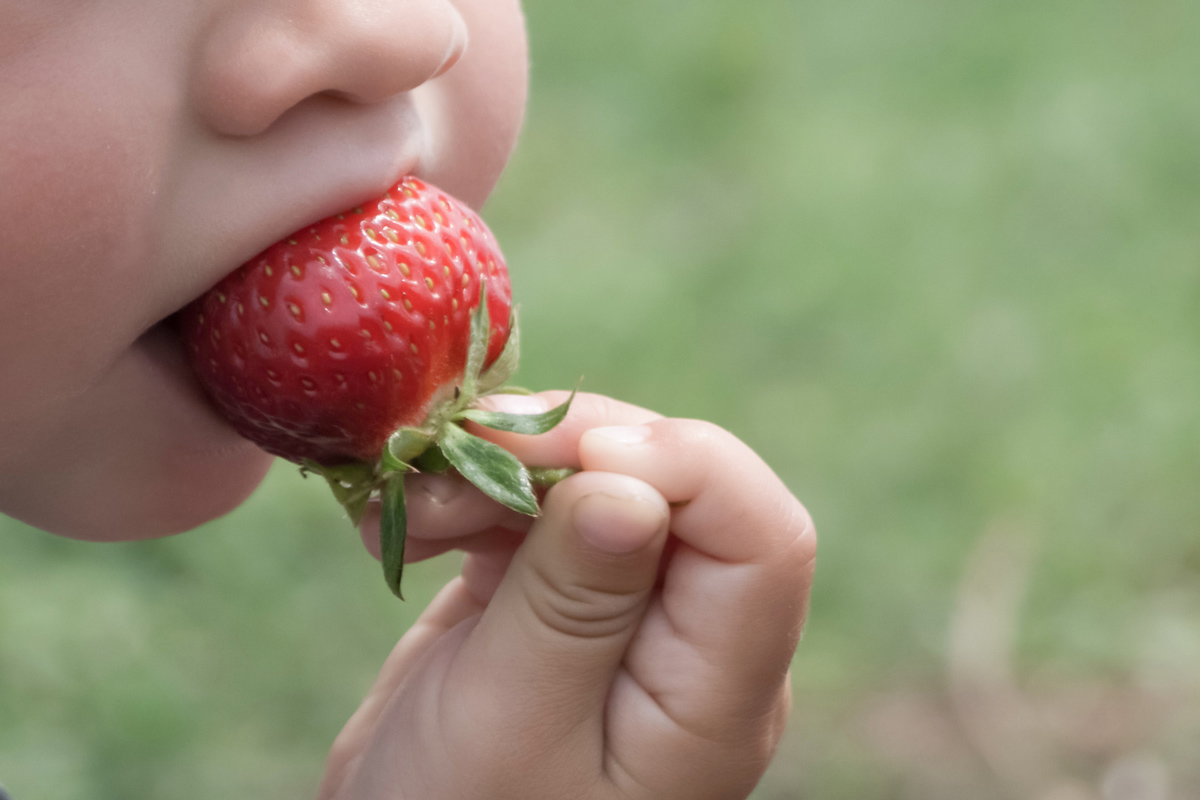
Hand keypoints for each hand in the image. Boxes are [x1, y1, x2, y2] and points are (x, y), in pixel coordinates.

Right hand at [319, 392, 815, 799]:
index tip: (566, 456)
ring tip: (413, 511)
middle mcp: (688, 641)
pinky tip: (411, 529)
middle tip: (455, 459)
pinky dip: (474, 497)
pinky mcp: (557, 596)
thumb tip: (629, 478)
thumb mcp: (506, 724)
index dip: (681, 466)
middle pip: (676, 487)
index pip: (761, 539)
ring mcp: (623, 613)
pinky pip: (537, 511)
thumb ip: (573, 601)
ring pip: (598, 481)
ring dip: (502, 470)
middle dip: (566, 452)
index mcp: (713, 694)